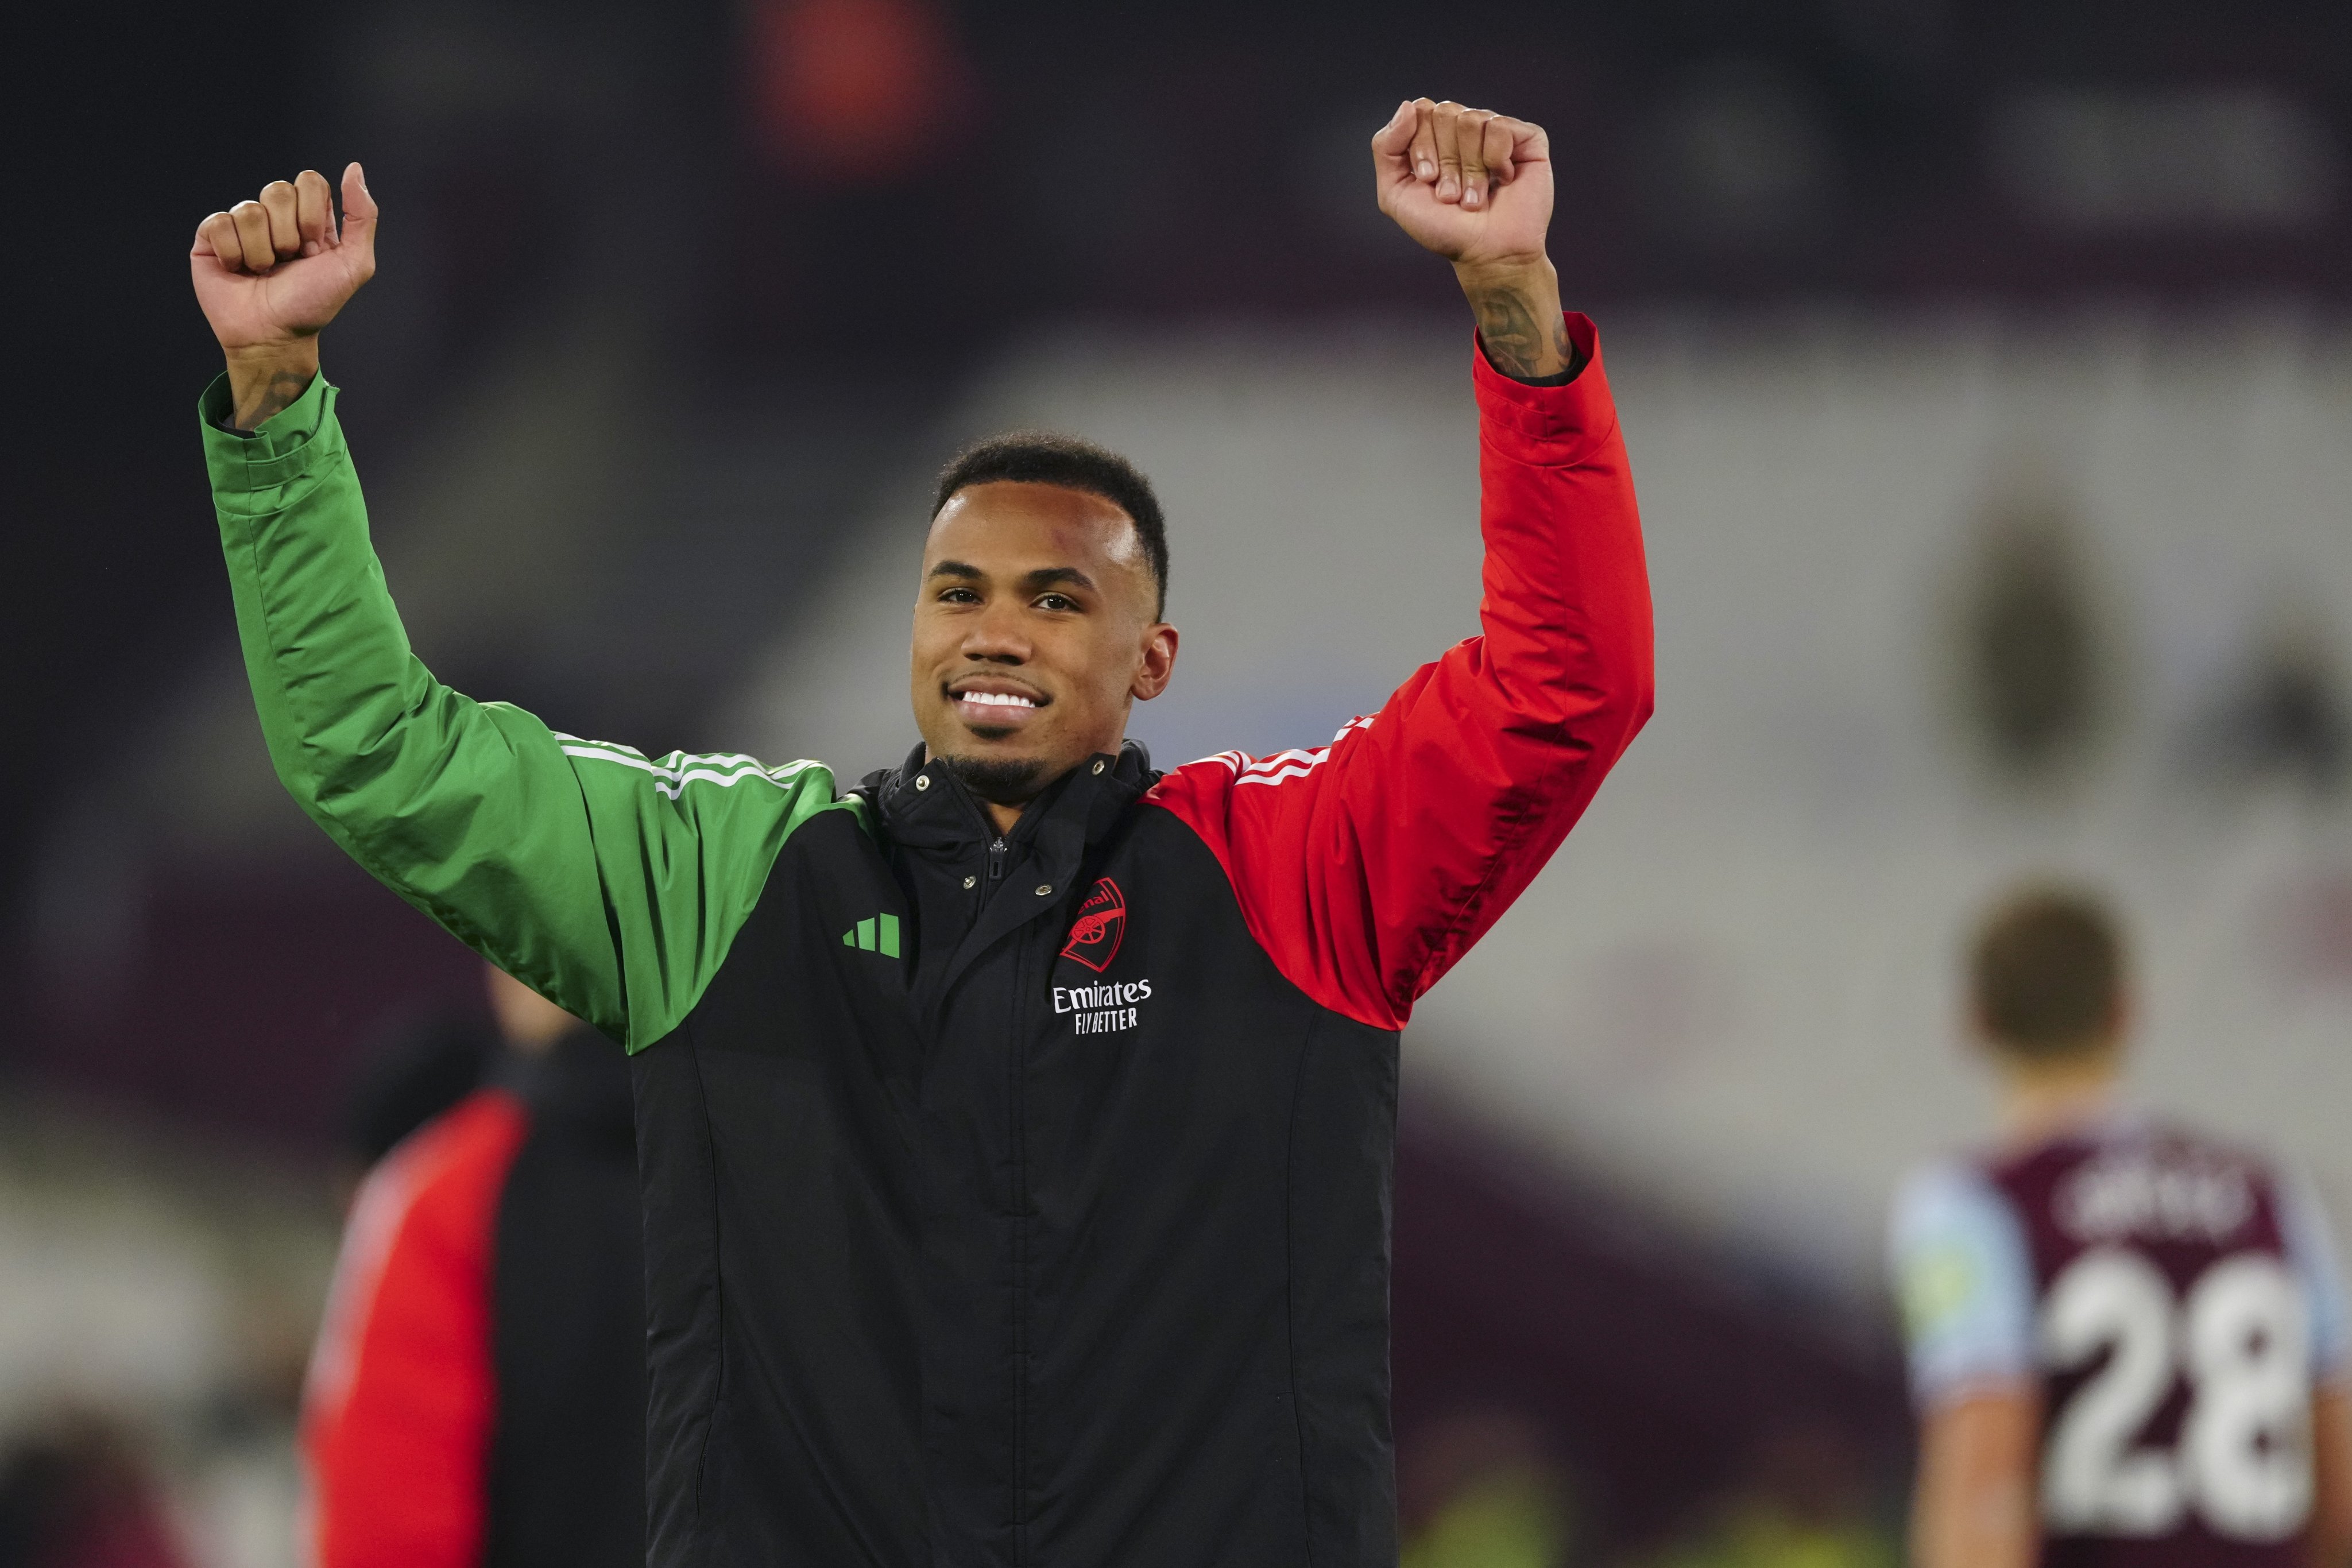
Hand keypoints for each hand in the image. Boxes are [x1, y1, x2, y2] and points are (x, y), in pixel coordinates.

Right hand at [190, 164, 377, 427]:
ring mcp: (242, 224)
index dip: (312, 215)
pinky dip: (234, 254)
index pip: (310, 181)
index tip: (316, 247)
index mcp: (310, 217)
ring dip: (262, 251)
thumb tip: (354, 168)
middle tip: (288, 262)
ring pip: (249, 210)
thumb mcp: (354, 265)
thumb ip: (362, 216)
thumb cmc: (313, 304)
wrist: (273, 336)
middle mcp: (276, 216)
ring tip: (263, 272)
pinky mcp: (212, 236)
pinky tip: (238, 270)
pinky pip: (220, 223)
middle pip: (278, 189)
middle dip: (288, 234)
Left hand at [1371, 99, 1550, 269]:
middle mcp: (1466, 128)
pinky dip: (1494, 160)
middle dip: (1444, 161)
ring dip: (1468, 169)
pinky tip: (1502, 181)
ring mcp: (1497, 131)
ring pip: (1471, 120)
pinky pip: (1499, 127)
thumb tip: (1408, 105)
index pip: (1421, 111)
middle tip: (1451, 194)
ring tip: (1473, 197)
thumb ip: (1386, 147)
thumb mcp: (1395, 193)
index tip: (1427, 182)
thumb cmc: (1443, 228)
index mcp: (1437, 135)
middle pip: (1444, 112)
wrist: (1484, 253)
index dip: (1421, 147)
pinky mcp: (1527, 138)